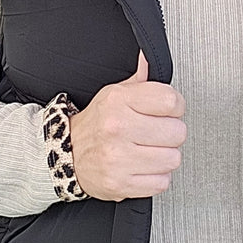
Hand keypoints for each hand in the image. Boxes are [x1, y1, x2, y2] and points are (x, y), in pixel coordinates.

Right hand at [69, 51, 186, 200]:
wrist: (65, 155)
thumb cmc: (95, 125)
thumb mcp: (113, 94)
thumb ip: (139, 79)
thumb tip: (149, 58)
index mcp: (118, 101)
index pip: (171, 101)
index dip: (176, 108)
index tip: (167, 112)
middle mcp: (117, 128)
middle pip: (177, 132)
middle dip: (171, 134)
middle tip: (156, 134)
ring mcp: (118, 158)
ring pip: (173, 159)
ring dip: (165, 157)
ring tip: (149, 151)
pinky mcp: (121, 184)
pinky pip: (162, 182)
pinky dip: (157, 178)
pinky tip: (143, 167)